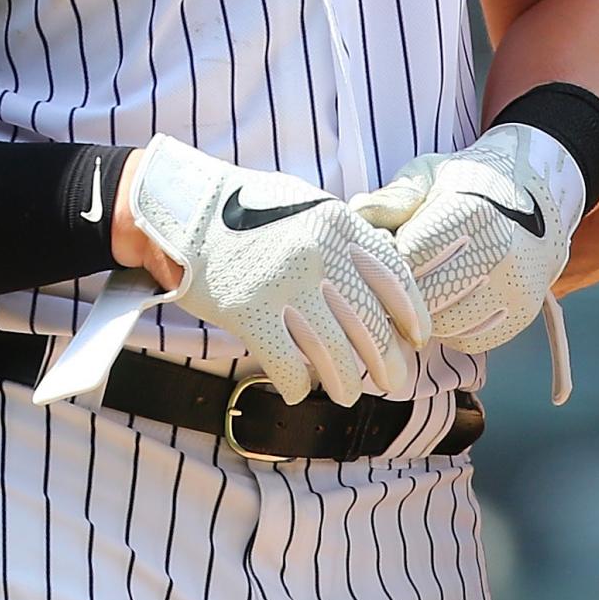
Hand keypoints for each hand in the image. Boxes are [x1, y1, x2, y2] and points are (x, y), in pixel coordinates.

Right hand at [121, 137, 429, 404]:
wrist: (183, 207)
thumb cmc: (246, 208)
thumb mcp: (306, 205)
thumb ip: (342, 235)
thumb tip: (378, 273)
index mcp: (338, 225)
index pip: (393, 278)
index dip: (411, 315)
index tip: (416, 339)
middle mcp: (319, 255)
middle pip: (370, 325)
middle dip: (388, 362)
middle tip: (394, 382)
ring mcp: (285, 286)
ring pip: (333, 354)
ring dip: (345, 382)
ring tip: (348, 394)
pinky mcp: (250, 312)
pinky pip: (288, 366)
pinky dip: (297, 386)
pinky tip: (297, 391)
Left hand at [350, 127, 577, 356]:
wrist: (537, 195)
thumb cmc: (471, 184)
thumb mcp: (431, 174)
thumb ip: (395, 198)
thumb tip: (356, 212)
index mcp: (473, 214)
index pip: (408, 261)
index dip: (384, 262)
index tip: (379, 254)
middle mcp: (500, 255)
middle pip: (425, 298)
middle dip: (400, 293)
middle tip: (392, 279)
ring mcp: (516, 288)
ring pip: (445, 326)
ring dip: (424, 315)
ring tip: (422, 288)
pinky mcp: (522, 314)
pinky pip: (470, 341)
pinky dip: (451, 329)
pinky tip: (448, 301)